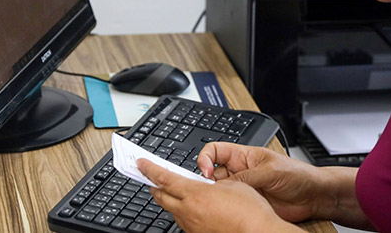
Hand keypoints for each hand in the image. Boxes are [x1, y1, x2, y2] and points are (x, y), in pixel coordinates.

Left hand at [136, 158, 291, 232]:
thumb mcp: (231, 184)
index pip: (163, 178)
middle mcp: (189, 212)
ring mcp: (192, 226)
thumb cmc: (250, 211)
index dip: (149, 169)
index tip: (141, 164)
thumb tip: (203, 183)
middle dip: (155, 185)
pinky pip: (183, 222)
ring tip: (177, 192)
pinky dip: (183, 212)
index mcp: (195, 194)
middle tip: (153, 178)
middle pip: (161, 196)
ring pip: (171, 210)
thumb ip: (211, 182)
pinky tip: (193, 209)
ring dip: (170, 199)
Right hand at [197, 142, 333, 222]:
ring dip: (217, 195)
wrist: (314, 196)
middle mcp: (240, 172)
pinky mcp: (249, 204)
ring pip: (220, 191)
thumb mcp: (270, 171)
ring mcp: (244, 188)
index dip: (205, 158)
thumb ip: (246, 177)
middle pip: (213, 173)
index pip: (215, 151)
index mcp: (243, 156)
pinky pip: (231, 205)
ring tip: (220, 200)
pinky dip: (226, 208)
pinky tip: (229, 210)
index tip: (205, 171)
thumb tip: (224, 183)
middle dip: (207, 180)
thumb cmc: (298, 174)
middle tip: (208, 190)